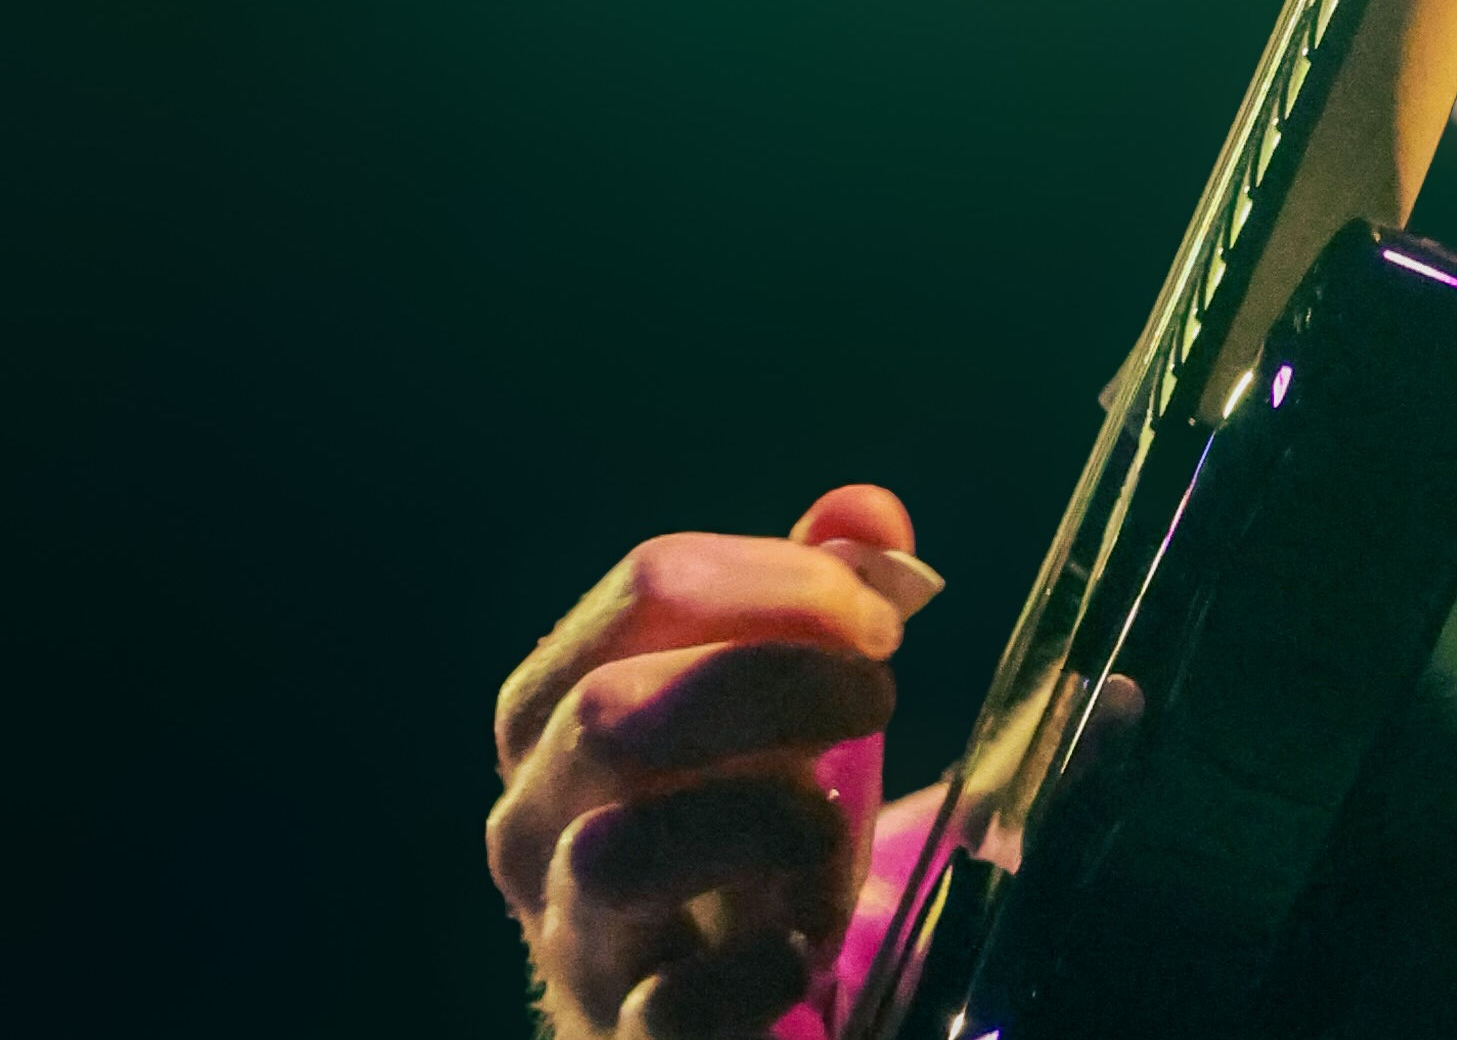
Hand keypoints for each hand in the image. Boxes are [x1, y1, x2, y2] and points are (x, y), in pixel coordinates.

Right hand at [490, 483, 938, 1039]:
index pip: (651, 585)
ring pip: (615, 855)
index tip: (878, 619)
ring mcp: (566, 935)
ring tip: (832, 828)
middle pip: (612, 708)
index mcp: (562, 701)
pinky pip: (665, 1008)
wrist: (693, 996)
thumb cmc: (737, 813)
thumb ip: (817, 592)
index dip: (783, 581)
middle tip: (878, 695)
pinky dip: (755, 969)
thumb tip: (867, 512)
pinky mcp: (618, 1038)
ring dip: (764, 821)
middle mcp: (534, 816)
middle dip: (773, 680)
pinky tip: (803, 947)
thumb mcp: (775, 693)